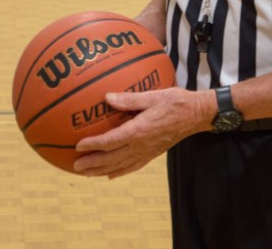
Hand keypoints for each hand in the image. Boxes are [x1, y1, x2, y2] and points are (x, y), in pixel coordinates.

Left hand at [71, 86, 213, 178]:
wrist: (196, 115)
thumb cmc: (176, 102)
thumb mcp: (153, 96)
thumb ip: (129, 99)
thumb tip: (106, 97)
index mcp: (138, 131)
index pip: (110, 141)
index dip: (93, 145)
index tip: (78, 146)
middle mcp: (141, 145)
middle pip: (112, 159)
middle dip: (92, 164)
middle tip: (75, 166)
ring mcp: (147, 152)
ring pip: (120, 166)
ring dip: (101, 170)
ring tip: (87, 173)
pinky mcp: (153, 154)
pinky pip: (133, 166)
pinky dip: (120, 172)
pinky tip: (111, 175)